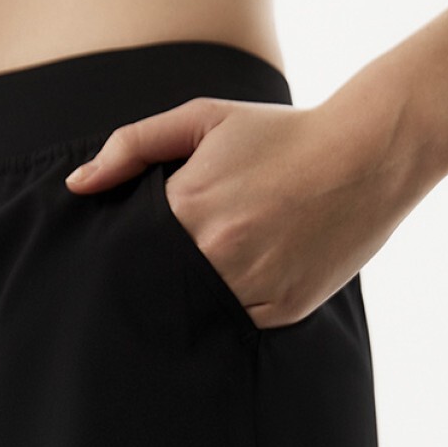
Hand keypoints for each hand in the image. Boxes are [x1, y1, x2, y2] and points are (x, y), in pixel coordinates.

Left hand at [64, 95, 409, 329]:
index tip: (114, 266)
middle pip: (159, 287)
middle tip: (143, 290)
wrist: (369, 153)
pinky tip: (232, 295)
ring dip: (188, 305)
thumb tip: (78, 185)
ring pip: (196, 312)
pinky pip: (237, 325)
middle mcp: (216, 251)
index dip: (123, 259)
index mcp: (188, 207)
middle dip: (151, 286)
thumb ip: (134, 146)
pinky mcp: (280, 309)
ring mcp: (251, 285)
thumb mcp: (204, 121)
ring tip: (195, 289)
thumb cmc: (280, 135)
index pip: (130, 252)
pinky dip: (229, 315)